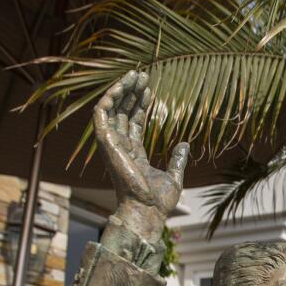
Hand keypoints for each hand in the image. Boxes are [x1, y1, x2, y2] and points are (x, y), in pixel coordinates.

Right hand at [93, 71, 188, 241]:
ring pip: (111, 110)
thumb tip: (184, 145)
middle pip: (122, 112)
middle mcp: (120, 147)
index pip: (133, 122)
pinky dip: (108, 99)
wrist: (148, 210)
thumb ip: (177, 159)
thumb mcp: (173, 176)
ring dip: (120, 90)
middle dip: (130, 92)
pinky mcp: (106, 144)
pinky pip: (101, 116)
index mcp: (133, 154)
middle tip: (142, 75)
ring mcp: (112, 145)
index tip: (149, 89)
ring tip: (134, 74)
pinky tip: (120, 86)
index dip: (140, 104)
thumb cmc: (158, 201)